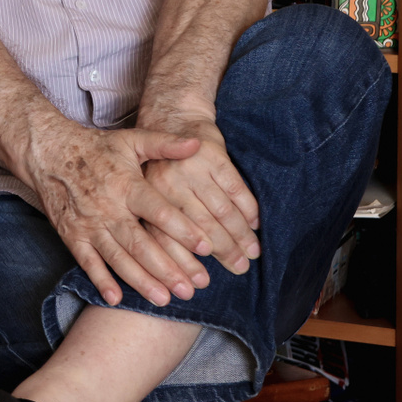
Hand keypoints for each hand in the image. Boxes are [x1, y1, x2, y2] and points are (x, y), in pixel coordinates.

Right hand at [26, 121, 213, 306]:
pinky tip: (116, 298)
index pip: (159, 211)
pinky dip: (100, 280)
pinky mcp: (71, 235)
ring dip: (141, 280)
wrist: (48, 152)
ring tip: (164, 299)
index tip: (206, 247)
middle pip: (141, 243)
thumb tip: (196, 144)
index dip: (182, 229)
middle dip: (168, 268)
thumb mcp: (131, 140)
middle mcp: (108, 208)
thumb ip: (164, 143)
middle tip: (193, 288)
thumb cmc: (96, 148)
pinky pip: (87, 261)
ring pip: (118, 257)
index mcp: (127, 185)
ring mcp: (88, 224)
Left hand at [133, 112, 260, 276]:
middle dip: (223, 252)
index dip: (185, 263)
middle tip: (240, 270)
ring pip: (222, 211)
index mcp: (149, 198)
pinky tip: (257, 224)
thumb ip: (156, 224)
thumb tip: (168, 269)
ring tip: (252, 253)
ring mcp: (193, 170)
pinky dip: (249, 208)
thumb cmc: (157, 165)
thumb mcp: (145, 191)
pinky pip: (236, 189)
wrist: (171, 117)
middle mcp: (169, 185)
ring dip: (241, 235)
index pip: (166, 239)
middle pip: (201, 228)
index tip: (200, 284)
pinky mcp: (214, 156)